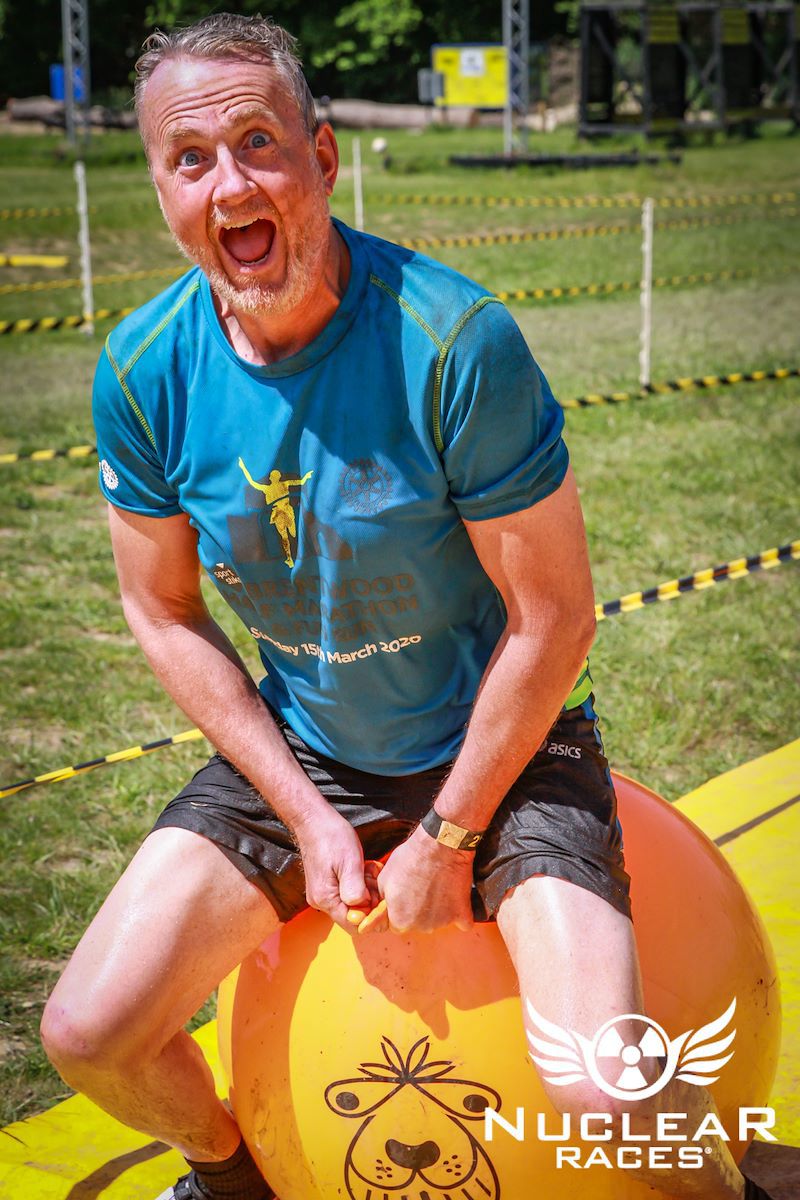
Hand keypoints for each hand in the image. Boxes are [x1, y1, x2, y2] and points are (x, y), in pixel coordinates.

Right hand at [294, 810, 368, 930]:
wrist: (314, 820)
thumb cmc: (331, 838)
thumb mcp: (349, 862)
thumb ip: (355, 889)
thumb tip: (363, 909)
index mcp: (326, 899)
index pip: (353, 925)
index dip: (372, 916)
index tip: (381, 897)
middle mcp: (321, 901)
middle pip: (353, 914)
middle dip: (370, 899)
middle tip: (375, 878)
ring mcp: (323, 893)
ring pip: (352, 902)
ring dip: (366, 889)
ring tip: (369, 869)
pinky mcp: (327, 884)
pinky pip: (347, 891)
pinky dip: (359, 882)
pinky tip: (363, 868)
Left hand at [367, 825, 474, 933]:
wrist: (440, 845)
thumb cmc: (412, 857)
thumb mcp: (384, 878)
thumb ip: (384, 900)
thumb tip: (386, 907)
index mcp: (399, 920)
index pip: (396, 925)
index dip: (400, 909)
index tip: (406, 897)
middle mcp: (421, 927)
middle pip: (417, 925)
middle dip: (418, 911)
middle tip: (421, 887)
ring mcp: (443, 922)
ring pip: (437, 922)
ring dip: (437, 910)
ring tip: (437, 886)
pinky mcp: (462, 915)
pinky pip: (461, 921)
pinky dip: (459, 912)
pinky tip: (454, 896)